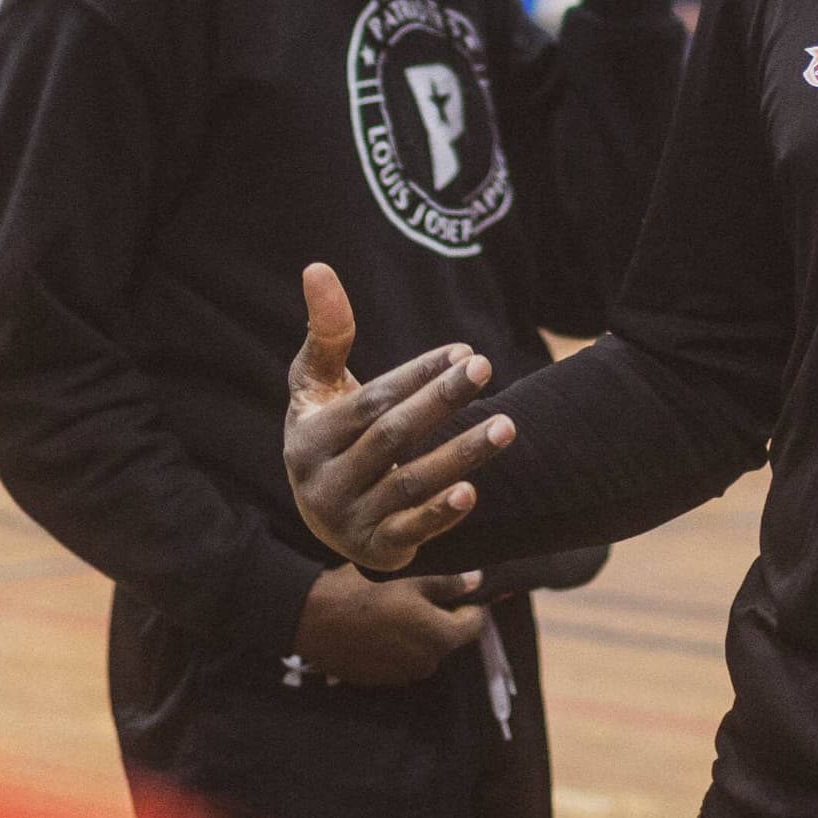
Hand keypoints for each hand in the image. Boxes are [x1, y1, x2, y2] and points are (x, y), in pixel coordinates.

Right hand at [281, 263, 515, 571]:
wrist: (323, 507)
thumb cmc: (329, 428)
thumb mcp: (317, 383)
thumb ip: (326, 331)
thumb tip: (317, 266)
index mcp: (309, 437)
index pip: (371, 402)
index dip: (417, 376)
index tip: (463, 351)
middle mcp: (323, 483)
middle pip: (393, 437)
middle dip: (441, 401)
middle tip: (485, 366)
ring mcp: (348, 521)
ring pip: (410, 483)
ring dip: (461, 454)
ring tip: (507, 424)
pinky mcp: (375, 551)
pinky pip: (411, 531)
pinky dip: (440, 514)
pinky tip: (472, 490)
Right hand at [292, 563, 489, 684]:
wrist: (313, 619)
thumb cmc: (365, 592)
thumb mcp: (410, 579)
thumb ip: (448, 584)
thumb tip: (477, 581)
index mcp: (440, 638)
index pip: (474, 625)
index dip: (470, 604)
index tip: (458, 588)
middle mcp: (427, 664)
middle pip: (448, 639)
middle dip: (441, 617)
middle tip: (420, 592)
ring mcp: (401, 676)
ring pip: (423, 650)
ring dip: (417, 632)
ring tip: (395, 608)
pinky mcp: (379, 680)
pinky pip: (400, 660)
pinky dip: (396, 645)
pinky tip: (377, 626)